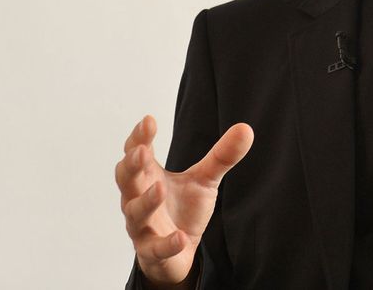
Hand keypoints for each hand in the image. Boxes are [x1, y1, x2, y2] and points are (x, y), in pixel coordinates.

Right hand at [115, 115, 253, 287]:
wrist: (178, 252)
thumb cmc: (183, 209)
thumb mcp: (205, 180)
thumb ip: (221, 156)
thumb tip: (246, 128)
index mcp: (149, 175)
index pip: (136, 152)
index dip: (140, 137)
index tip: (149, 120)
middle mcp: (138, 197)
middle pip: (126, 178)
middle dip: (132, 164)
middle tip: (142, 151)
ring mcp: (142, 225)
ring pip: (136, 212)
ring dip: (146, 201)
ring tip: (160, 189)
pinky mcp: (151, 251)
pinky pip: (155, 248)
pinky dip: (167, 243)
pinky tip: (180, 237)